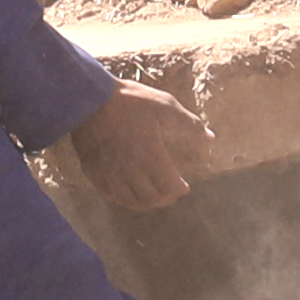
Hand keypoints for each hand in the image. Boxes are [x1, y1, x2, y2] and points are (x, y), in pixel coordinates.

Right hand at [68, 81, 213, 212]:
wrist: (88, 98)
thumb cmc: (130, 101)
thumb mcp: (165, 106)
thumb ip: (190, 124)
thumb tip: (210, 137)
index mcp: (152, 157)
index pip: (170, 188)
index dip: (179, 190)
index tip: (184, 186)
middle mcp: (131, 171)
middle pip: (152, 199)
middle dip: (165, 198)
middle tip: (170, 193)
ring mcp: (110, 174)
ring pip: (130, 202)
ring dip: (145, 202)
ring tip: (151, 196)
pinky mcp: (93, 172)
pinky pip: (110, 195)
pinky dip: (122, 197)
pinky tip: (127, 191)